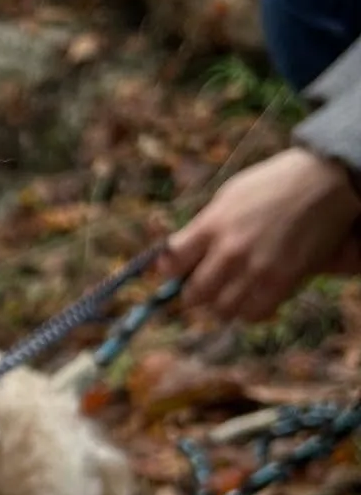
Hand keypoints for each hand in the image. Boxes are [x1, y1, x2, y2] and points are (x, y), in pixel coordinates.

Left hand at [160, 147, 360, 321]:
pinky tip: (252, 299)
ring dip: (222, 306)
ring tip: (229, 295)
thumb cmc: (274, 185)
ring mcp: (257, 268)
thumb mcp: (229, 197)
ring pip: (222, 309)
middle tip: (204, 288)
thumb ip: (204, 227)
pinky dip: (249, 312)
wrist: (324, 181)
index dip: (169, 271)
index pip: (171, 262)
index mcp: (212, 225)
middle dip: (195, 293)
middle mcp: (230, 250)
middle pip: (194, 294)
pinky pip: (254, 314)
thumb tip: (178, 256)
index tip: (175, 271)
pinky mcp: (283, 280)